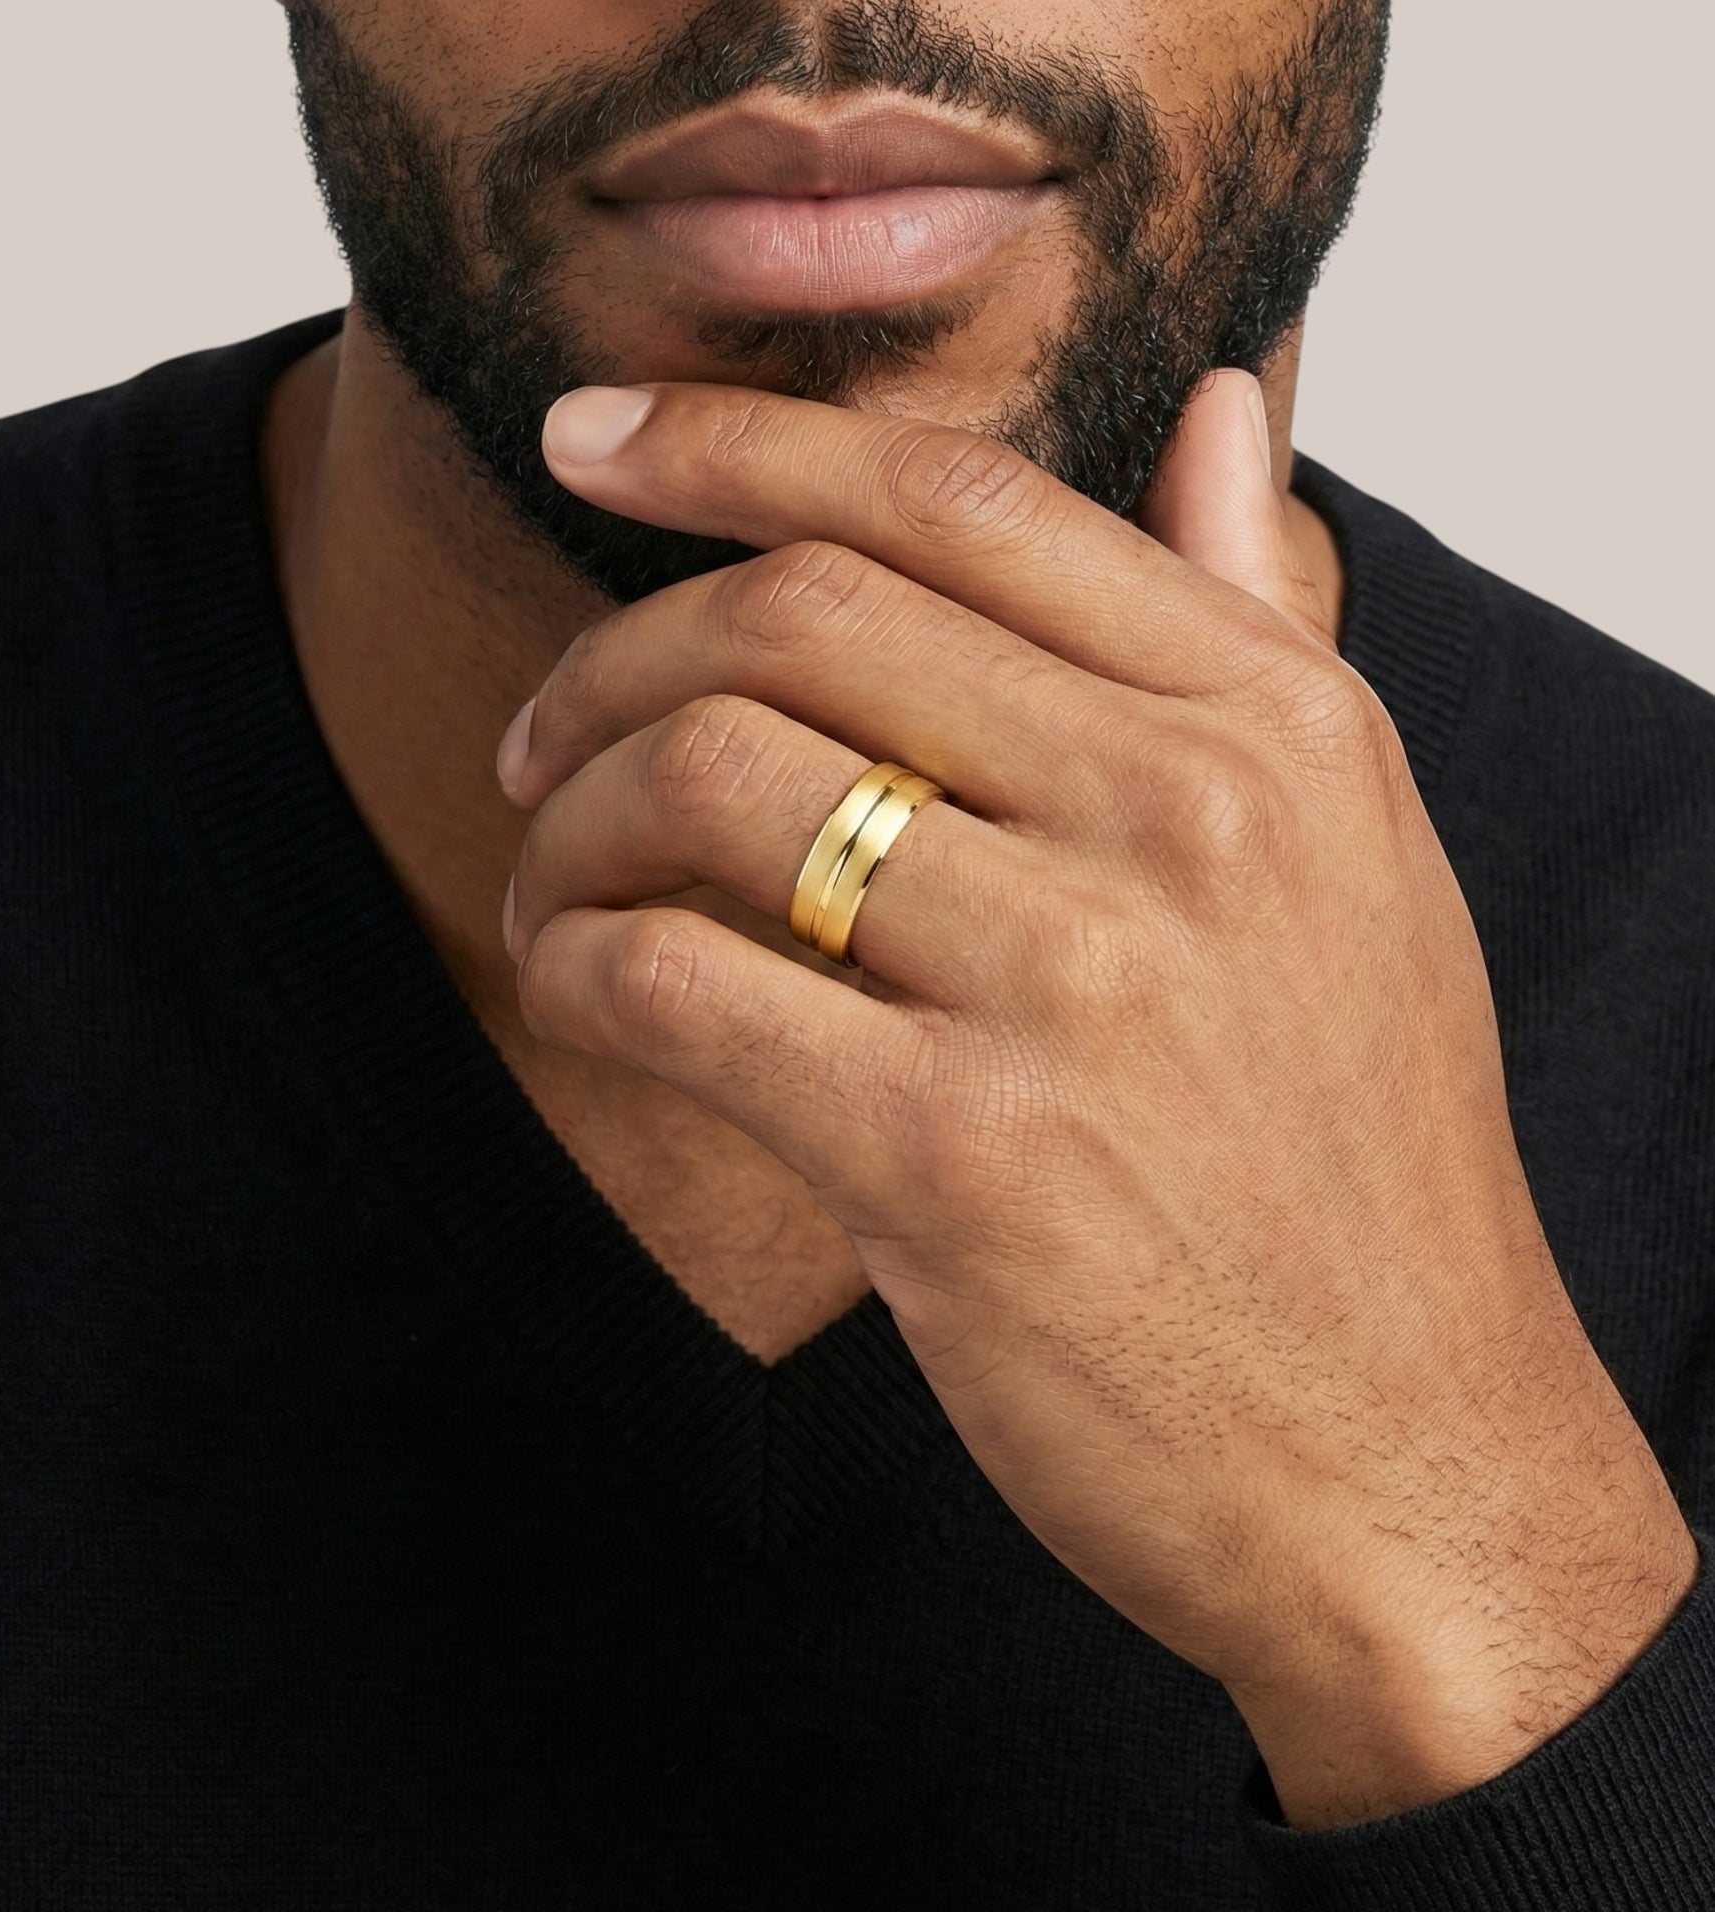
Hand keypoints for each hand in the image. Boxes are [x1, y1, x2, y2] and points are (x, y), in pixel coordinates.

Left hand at [495, 372, 1696, 1827]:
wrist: (1406, 1464)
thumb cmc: (1354, 1169)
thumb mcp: (1359, 863)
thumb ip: (1258, 625)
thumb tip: (1221, 409)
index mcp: (1277, 727)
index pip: (961, 501)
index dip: (740, 441)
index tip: (594, 437)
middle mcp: (1189, 820)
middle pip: (800, 616)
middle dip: (611, 656)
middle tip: (542, 742)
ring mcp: (1076, 985)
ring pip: (709, 780)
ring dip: (573, 823)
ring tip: (557, 886)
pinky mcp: (957, 1160)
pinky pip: (671, 983)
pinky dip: (574, 964)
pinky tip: (578, 995)